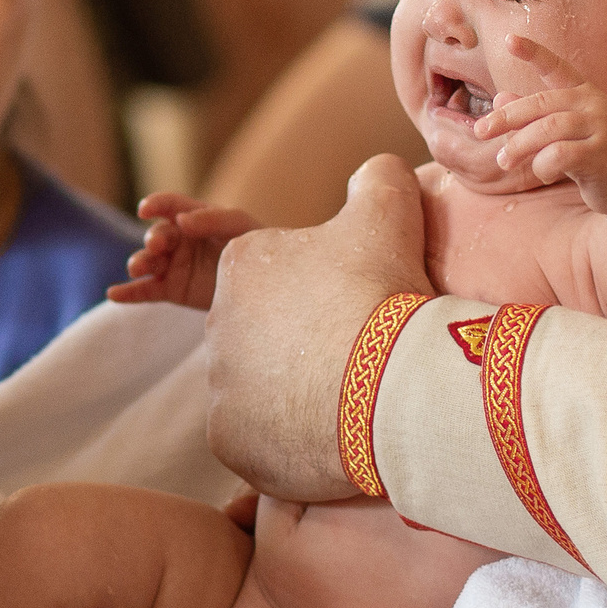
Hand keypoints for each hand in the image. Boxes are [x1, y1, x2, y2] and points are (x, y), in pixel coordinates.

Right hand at [108, 192, 259, 308]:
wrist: (264, 285)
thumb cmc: (254, 247)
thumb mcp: (240, 226)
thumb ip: (213, 219)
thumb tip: (181, 221)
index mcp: (193, 217)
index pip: (169, 206)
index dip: (156, 204)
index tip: (146, 209)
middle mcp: (179, 240)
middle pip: (156, 235)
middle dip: (153, 239)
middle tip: (156, 245)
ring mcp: (173, 265)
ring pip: (147, 262)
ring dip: (139, 262)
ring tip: (138, 268)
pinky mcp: (172, 290)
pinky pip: (145, 291)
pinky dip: (128, 293)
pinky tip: (113, 293)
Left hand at [204, 155, 429, 501]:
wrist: (387, 387)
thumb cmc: (382, 293)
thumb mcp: (389, 212)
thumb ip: (379, 179)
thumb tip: (378, 171)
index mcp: (241, 263)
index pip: (277, 275)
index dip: (325, 290)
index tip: (359, 305)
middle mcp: (216, 321)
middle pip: (267, 332)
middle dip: (305, 342)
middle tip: (356, 353)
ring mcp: (218, 383)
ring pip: (262, 384)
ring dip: (298, 389)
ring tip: (349, 396)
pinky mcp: (226, 436)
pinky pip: (257, 434)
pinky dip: (289, 435)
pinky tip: (330, 430)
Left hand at [475, 36, 606, 214]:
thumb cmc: (589, 153)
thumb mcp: (560, 132)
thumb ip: (532, 116)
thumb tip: (499, 97)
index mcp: (581, 91)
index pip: (555, 66)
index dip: (532, 52)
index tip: (508, 39)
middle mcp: (593, 102)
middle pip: (540, 104)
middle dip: (506, 118)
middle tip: (480, 131)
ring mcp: (600, 126)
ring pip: (547, 130)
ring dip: (518, 146)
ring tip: (503, 161)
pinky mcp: (601, 153)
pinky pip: (560, 155)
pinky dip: (542, 165)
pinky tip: (543, 173)